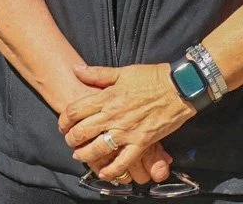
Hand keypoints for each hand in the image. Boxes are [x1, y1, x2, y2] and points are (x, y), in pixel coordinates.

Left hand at [59, 63, 193, 182]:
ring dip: (85, 155)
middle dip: (71, 138)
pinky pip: (123, 161)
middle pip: (82, 132)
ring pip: (98, 149)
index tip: (63, 123)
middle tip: (69, 140)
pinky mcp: (141, 143)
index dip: (64, 119)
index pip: (75, 111)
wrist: (179, 88)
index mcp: (107, 97)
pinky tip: (103, 173)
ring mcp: (127, 131)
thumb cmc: (151, 77)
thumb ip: (97, 73)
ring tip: (79, 155)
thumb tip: (76, 69)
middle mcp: (114, 116)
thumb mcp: (123, 71)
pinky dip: (112, 170)